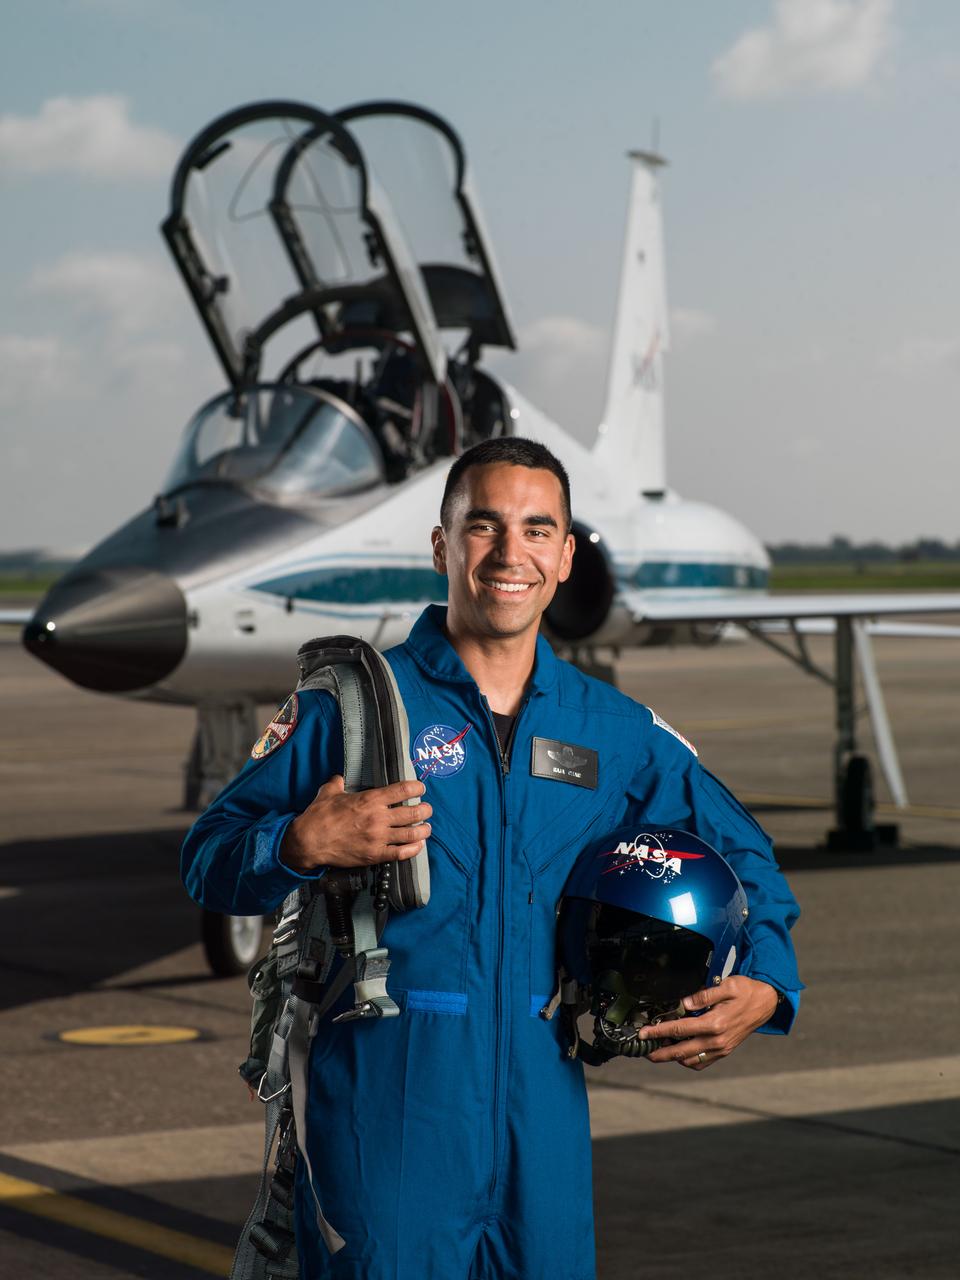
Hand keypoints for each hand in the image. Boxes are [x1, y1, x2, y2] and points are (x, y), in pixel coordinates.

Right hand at [280, 775, 431, 872]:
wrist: (309, 842)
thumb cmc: (319, 816)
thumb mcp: (328, 792)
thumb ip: (338, 783)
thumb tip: (339, 778)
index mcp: (369, 799)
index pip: (403, 789)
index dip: (417, 787)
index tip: (420, 788)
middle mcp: (378, 818)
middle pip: (413, 812)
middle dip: (425, 810)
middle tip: (427, 809)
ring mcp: (378, 838)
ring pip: (412, 834)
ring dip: (423, 830)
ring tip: (426, 827)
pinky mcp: (375, 855)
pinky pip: (401, 853)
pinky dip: (414, 849)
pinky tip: (418, 845)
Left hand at [637, 976, 779, 1070]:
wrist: (766, 1003)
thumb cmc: (746, 992)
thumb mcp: (726, 986)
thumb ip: (703, 995)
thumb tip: (683, 1003)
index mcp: (715, 1023)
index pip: (679, 1030)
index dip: (659, 1032)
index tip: (644, 1034)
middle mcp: (717, 1040)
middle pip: (681, 1051)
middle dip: (660, 1052)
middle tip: (644, 1051)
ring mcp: (721, 1048)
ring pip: (690, 1060)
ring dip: (673, 1057)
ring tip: (659, 1050)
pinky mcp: (724, 1051)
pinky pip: (702, 1062)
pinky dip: (688, 1061)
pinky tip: (679, 1053)